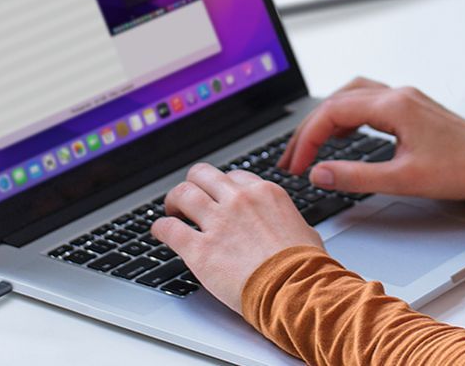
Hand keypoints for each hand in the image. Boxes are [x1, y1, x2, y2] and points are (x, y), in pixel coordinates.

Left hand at [152, 163, 323, 312]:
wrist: (295, 290)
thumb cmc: (305, 267)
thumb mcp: (305, 231)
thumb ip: (289, 222)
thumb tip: (293, 229)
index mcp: (265, 192)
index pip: (234, 176)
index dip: (222, 187)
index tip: (217, 195)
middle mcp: (239, 200)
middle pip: (203, 175)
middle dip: (194, 183)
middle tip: (188, 197)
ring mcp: (218, 222)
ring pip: (183, 193)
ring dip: (174, 201)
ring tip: (171, 210)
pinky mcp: (200, 249)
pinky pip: (170, 229)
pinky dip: (160, 228)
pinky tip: (159, 232)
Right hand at [280, 77, 464, 200]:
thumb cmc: (457, 171)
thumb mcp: (402, 180)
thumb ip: (355, 177)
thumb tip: (319, 174)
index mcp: (393, 106)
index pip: (334, 112)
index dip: (308, 138)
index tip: (296, 164)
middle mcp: (396, 94)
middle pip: (337, 100)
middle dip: (310, 128)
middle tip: (292, 157)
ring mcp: (404, 97)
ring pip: (351, 95)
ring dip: (327, 117)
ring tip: (310, 144)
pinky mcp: (410, 106)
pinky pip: (367, 100)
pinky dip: (347, 115)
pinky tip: (342, 133)